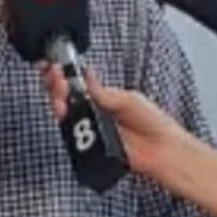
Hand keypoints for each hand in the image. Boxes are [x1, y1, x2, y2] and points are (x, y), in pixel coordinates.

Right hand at [40, 65, 193, 182]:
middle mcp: (95, 114)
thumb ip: (104, 92)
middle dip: (55, 85)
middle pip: (66, 98)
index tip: (54, 66)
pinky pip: (72, 135)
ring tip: (60, 92)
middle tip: (55, 76)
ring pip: (65, 116)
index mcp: (104, 99)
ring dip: (57, 101)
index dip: (63, 75)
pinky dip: (67, 122)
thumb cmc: (154, 124)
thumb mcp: (129, 99)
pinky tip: (66, 111)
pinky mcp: (90, 147)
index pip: (77, 84)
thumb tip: (86, 76)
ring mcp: (91, 130)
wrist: (163, 150)